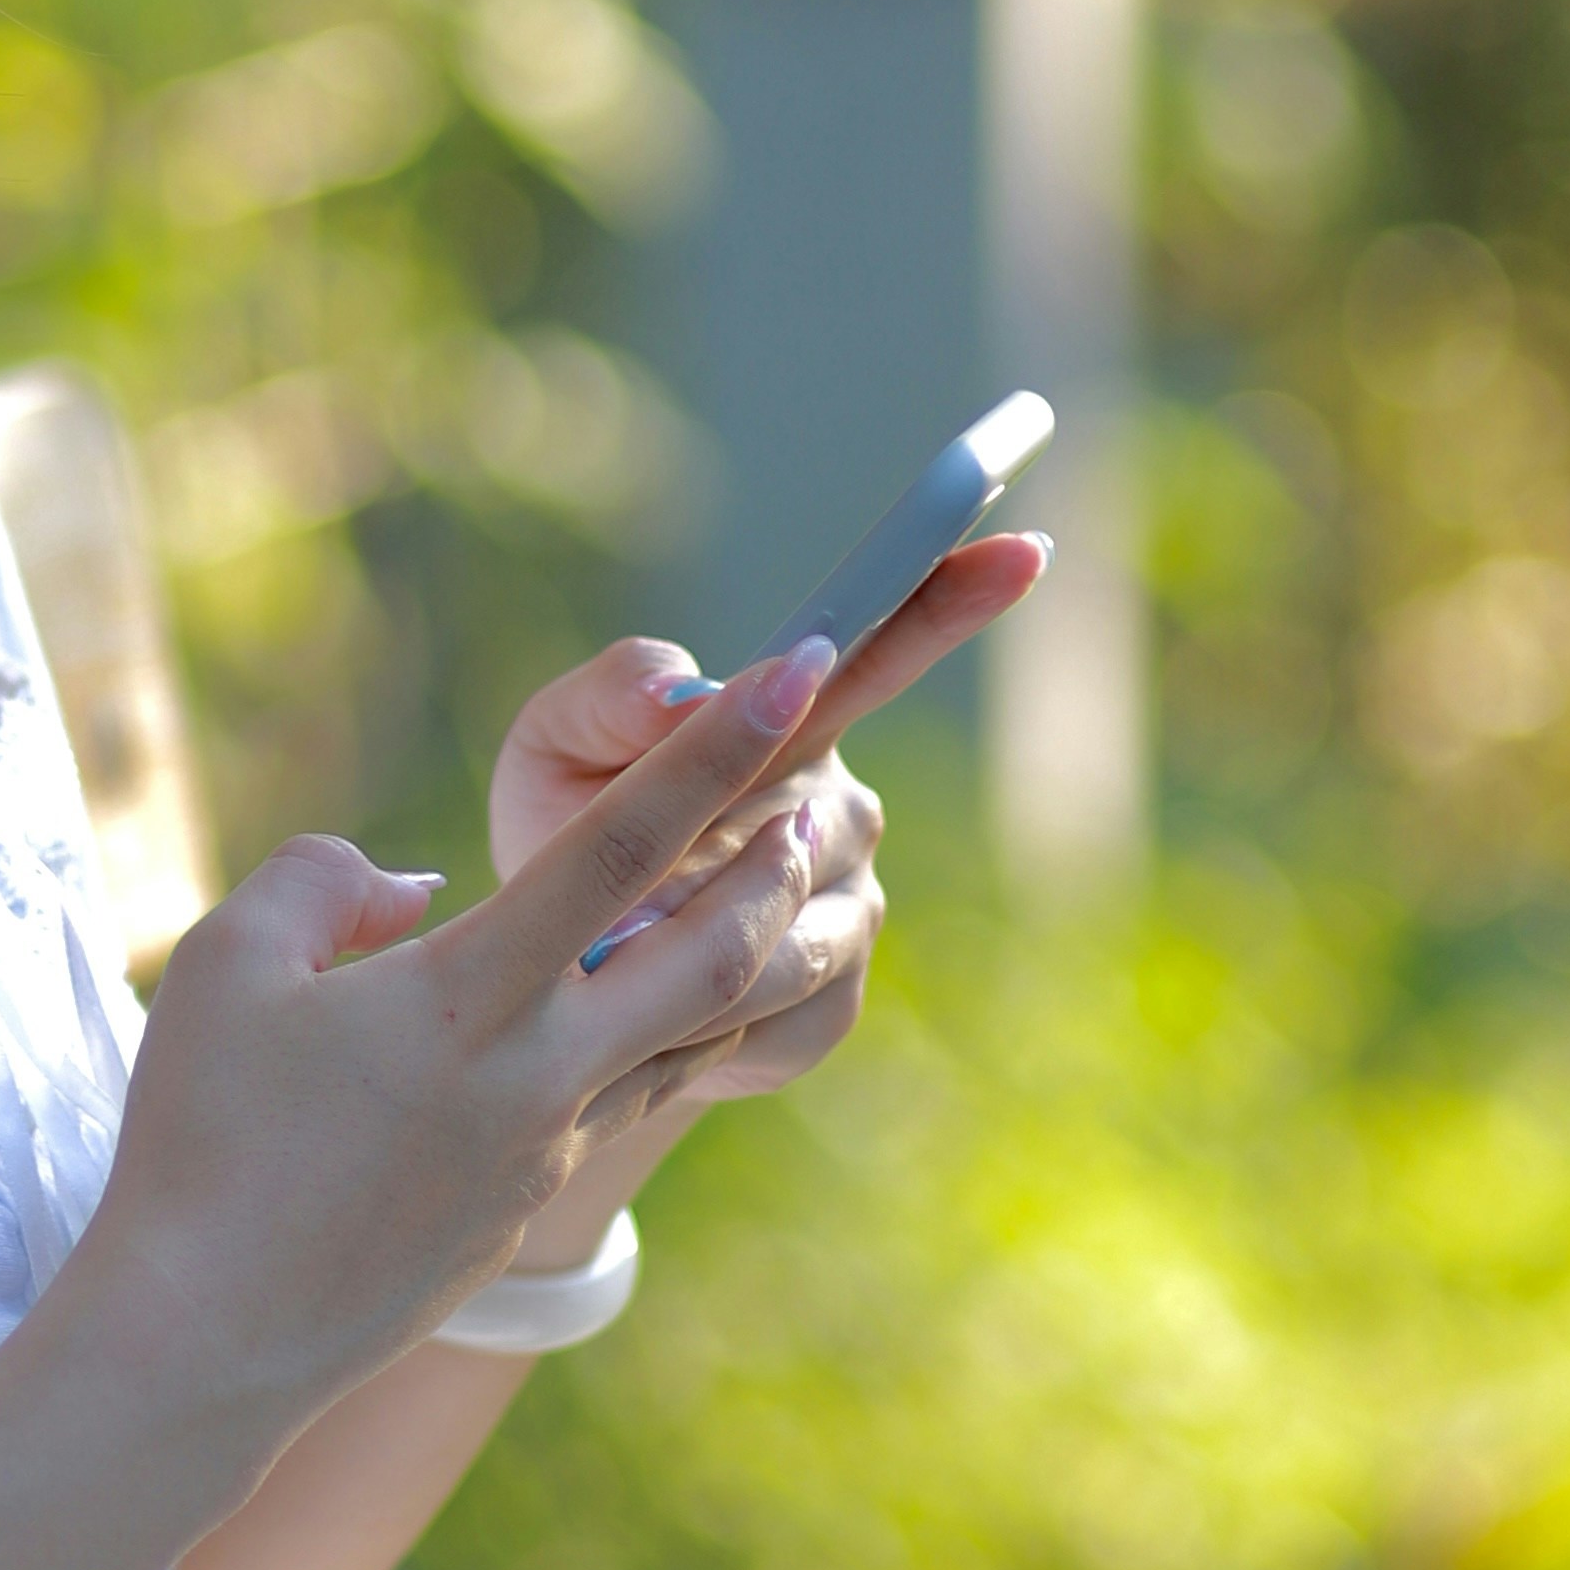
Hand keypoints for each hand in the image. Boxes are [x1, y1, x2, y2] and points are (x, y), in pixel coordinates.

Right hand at [67, 642, 863, 1464]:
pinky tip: (642, 1010)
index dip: (714, 752)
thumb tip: (409, 889)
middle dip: (771, 872)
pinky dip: (667, 1035)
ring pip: (692, 1039)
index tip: (792, 678)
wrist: (210, 1338)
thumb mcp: (228, 964)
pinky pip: (628, 1098)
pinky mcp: (523, 1204)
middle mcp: (539, 1075)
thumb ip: (324, 881)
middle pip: (713, 958)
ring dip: (741, 957)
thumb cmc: (198, 1139)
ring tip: (763, 896)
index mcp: (470, 997)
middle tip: (808, 807)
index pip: (618, 847)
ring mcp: (545, 1151)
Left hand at [479, 536, 1045, 1191]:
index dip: (948, 603)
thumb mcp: (553, 743)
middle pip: (815, 833)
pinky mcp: (832, 1002)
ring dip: (694, 951)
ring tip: (623, 952)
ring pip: (794, 936)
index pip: (878, 654)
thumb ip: (610, 692)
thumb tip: (688, 694)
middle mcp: (840, 807)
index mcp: (785, 721)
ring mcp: (849, 906)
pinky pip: (784, 1012)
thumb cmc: (558, 831)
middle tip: (611, 897)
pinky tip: (665, 1007)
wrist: (547, 980)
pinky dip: (707, 1018)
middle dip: (706, 870)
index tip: (1023, 552)